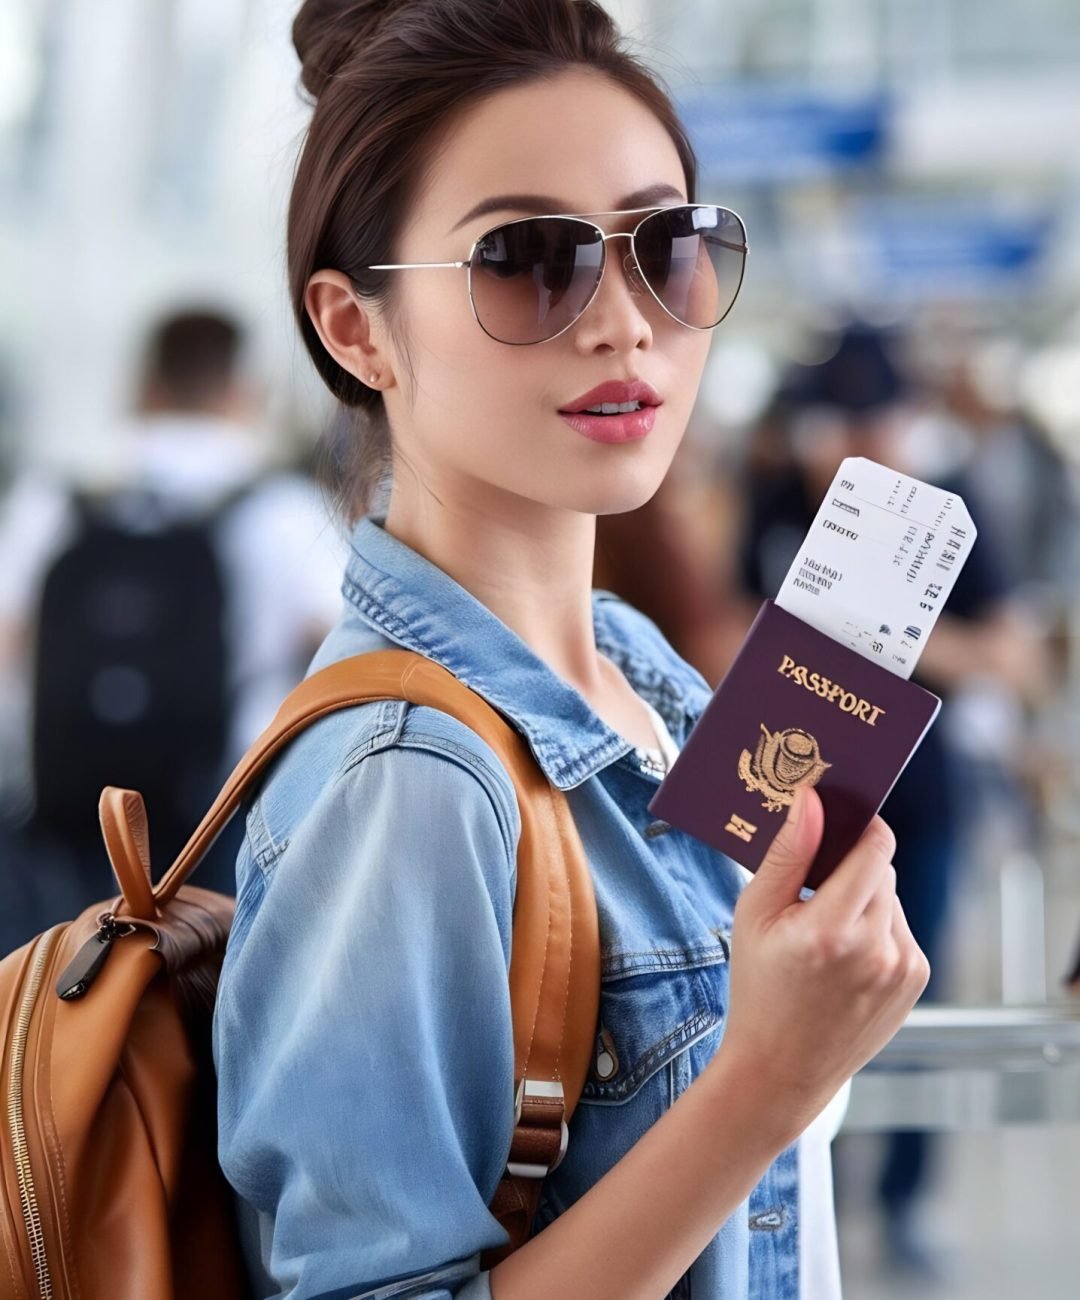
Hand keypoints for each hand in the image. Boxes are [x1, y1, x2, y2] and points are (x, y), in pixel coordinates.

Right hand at [716, 786, 929, 1137]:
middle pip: (881, 868)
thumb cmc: (759, 988)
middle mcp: (879, 949)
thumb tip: (812, 799)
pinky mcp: (915, 980)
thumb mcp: (754, 915)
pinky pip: (898, 928)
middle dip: (849, 866)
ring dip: (863, 898)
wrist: (783, 1069)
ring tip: (824, 932)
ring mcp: (904, 967)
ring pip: (890, 897)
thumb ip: (787, 854)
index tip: (834, 821)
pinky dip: (874, 928)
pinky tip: (843, 955)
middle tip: (812, 888)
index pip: (875, 846)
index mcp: (833, 929)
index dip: (857, 825)